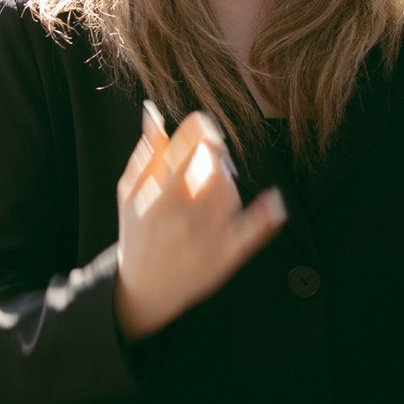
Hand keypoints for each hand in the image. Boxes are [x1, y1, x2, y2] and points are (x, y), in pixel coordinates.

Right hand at [111, 102, 287, 341]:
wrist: (146, 290)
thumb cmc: (137, 234)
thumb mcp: (130, 193)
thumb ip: (147, 154)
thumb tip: (153, 113)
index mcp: (161, 200)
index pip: (188, 151)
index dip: (199, 130)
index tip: (202, 124)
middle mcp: (187, 219)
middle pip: (214, 168)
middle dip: (211, 154)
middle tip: (203, 155)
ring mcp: (210, 238)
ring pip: (229, 191)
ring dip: (222, 179)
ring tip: (204, 187)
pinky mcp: (227, 255)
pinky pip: (251, 233)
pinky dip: (264, 217)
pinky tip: (274, 202)